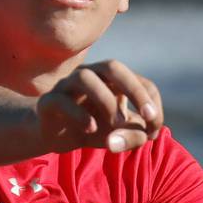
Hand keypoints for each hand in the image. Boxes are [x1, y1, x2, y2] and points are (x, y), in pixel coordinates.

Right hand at [35, 59, 163, 153]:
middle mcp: (90, 75)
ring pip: (85, 78)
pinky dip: (79, 114)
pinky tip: (91, 129)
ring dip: (106, 101)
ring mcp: (67, 85)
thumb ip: (135, 134)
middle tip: (148, 116)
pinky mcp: (48, 102)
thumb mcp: (119, 134)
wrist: (55, 135)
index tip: (153, 130)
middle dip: (134, 90)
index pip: (140, 82)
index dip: (150, 104)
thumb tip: (145, 134)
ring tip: (116, 124)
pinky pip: (61, 101)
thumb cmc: (93, 128)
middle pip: (113, 66)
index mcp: (112, 80)